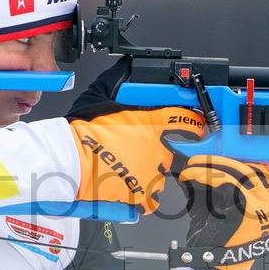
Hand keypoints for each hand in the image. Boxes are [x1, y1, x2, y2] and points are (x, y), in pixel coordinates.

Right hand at [67, 59, 203, 213]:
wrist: (71, 161)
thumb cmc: (81, 132)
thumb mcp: (97, 97)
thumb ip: (112, 82)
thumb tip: (120, 68)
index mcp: (149, 125)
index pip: (182, 120)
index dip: (192, 123)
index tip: (197, 127)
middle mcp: (155, 150)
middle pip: (167, 154)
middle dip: (154, 155)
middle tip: (132, 155)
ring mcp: (150, 175)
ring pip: (158, 178)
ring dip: (147, 177)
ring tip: (126, 174)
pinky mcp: (140, 196)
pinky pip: (149, 201)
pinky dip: (142, 200)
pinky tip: (130, 194)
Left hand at [178, 156, 268, 269]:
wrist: (213, 267)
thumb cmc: (217, 241)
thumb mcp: (218, 207)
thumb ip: (215, 187)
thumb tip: (200, 165)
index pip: (258, 171)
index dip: (235, 161)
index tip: (216, 158)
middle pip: (249, 168)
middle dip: (220, 160)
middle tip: (198, 159)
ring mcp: (263, 205)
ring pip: (237, 171)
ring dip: (210, 165)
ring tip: (191, 167)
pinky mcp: (247, 208)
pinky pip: (225, 181)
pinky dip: (205, 175)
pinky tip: (191, 176)